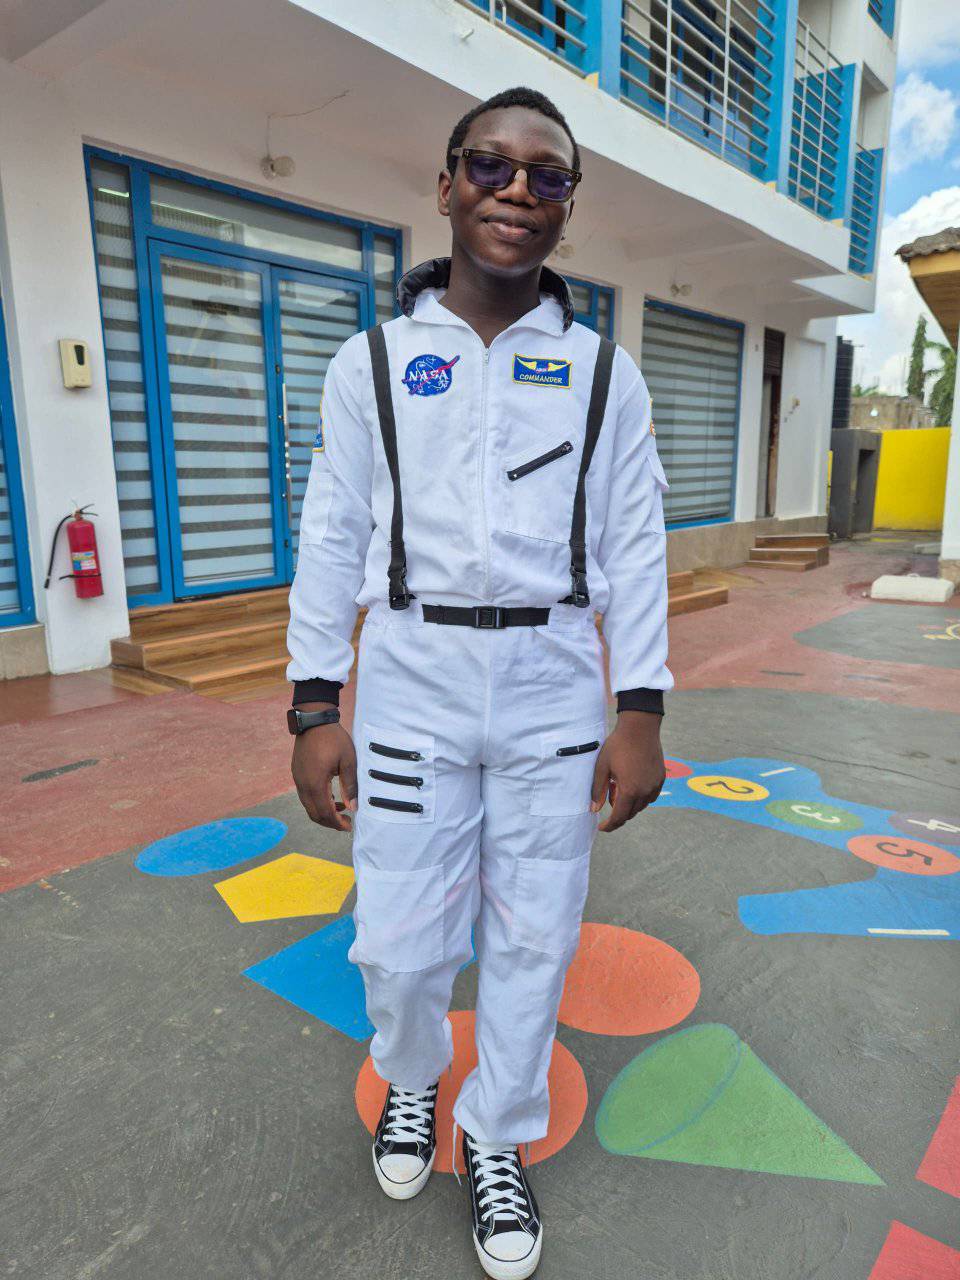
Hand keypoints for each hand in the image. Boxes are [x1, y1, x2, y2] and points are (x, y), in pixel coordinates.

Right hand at [291, 703, 357, 830]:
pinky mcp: (297, 773)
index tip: (348, 827)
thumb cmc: (333, 738)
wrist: (313, 720)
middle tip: (346, 823)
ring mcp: (298, 779)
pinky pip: (305, 795)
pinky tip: (331, 797)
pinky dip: (317, 801)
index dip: (336, 824)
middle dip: (330, 822)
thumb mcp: (348, 761)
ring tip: (342, 810)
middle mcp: (303, 784)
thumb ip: (350, 786)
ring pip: (308, 806)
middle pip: (314, 813)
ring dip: (323, 812)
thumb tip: (353, 807)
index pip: (324, 813)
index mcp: (315, 783)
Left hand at [591, 710, 664, 832]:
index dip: (609, 825)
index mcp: (629, 790)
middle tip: (608, 796)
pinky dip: (641, 796)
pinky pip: (651, 796)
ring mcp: (655, 785)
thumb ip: (598, 790)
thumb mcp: (602, 767)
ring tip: (618, 786)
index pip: (619, 817)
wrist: (640, 727)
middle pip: (631, 813)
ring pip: (641, 805)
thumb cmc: (618, 745)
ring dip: (629, 804)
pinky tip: (633, 784)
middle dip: (618, 812)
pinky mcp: (661, 778)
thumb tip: (594, 809)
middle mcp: (645, 791)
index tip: (602, 827)